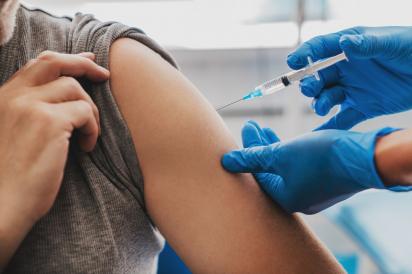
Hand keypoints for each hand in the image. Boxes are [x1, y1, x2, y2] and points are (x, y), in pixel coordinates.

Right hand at [0, 51, 108, 267]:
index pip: (38, 64)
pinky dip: (93, 128)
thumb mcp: (14, 133)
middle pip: (55, 62)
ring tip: (88, 135)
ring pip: (74, 89)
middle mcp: (14, 96)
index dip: (66, 59)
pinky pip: (85, 112)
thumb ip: (31, 112)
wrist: (3, 205)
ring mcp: (30, 107)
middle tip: (104, 75)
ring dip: (90, 111)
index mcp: (4, 97)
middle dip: (84, 64)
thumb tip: (65, 97)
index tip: (87, 61)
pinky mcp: (49, 123)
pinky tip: (86, 147)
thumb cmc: (12, 177)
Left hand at [222, 121, 397, 213]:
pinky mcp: (324, 181)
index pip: (256, 174)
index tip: (244, 129)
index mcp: (284, 198)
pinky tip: (285, 140)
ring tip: (263, 129)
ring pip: (284, 167)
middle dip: (258, 146)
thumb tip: (226, 162)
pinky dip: (288, 152)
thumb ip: (252, 158)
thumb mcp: (281, 154)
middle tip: (251, 126)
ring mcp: (312, 192)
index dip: (247, 150)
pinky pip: (298, 167)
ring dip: (272, 147)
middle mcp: (297, 200)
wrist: (365, 158)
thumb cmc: (321, 157)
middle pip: (268, 171)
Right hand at [287, 26, 411, 129]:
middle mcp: (346, 69)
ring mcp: (352, 89)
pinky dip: (329, 128)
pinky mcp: (361, 107)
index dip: (304, 54)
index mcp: (349, 48)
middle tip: (310, 89)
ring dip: (319, 103)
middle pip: (318, 77)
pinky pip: (341, 120)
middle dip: (309, 83)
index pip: (320, 49)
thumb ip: (367, 44)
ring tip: (323, 107)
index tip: (293, 62)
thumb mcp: (391, 43)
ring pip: (326, 98)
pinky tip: (317, 138)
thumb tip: (344, 43)